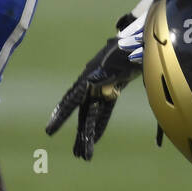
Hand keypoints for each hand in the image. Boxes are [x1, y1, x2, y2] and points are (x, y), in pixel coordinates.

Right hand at [45, 24, 142, 159]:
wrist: (141, 35)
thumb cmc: (133, 44)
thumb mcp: (125, 57)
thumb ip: (113, 74)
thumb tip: (100, 87)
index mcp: (92, 74)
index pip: (73, 98)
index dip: (62, 115)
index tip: (50, 130)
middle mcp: (92, 82)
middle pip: (83, 112)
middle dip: (81, 134)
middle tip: (79, 155)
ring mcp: (101, 86)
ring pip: (91, 114)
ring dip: (88, 134)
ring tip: (84, 155)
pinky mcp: (112, 89)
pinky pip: (103, 111)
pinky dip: (99, 124)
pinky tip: (95, 139)